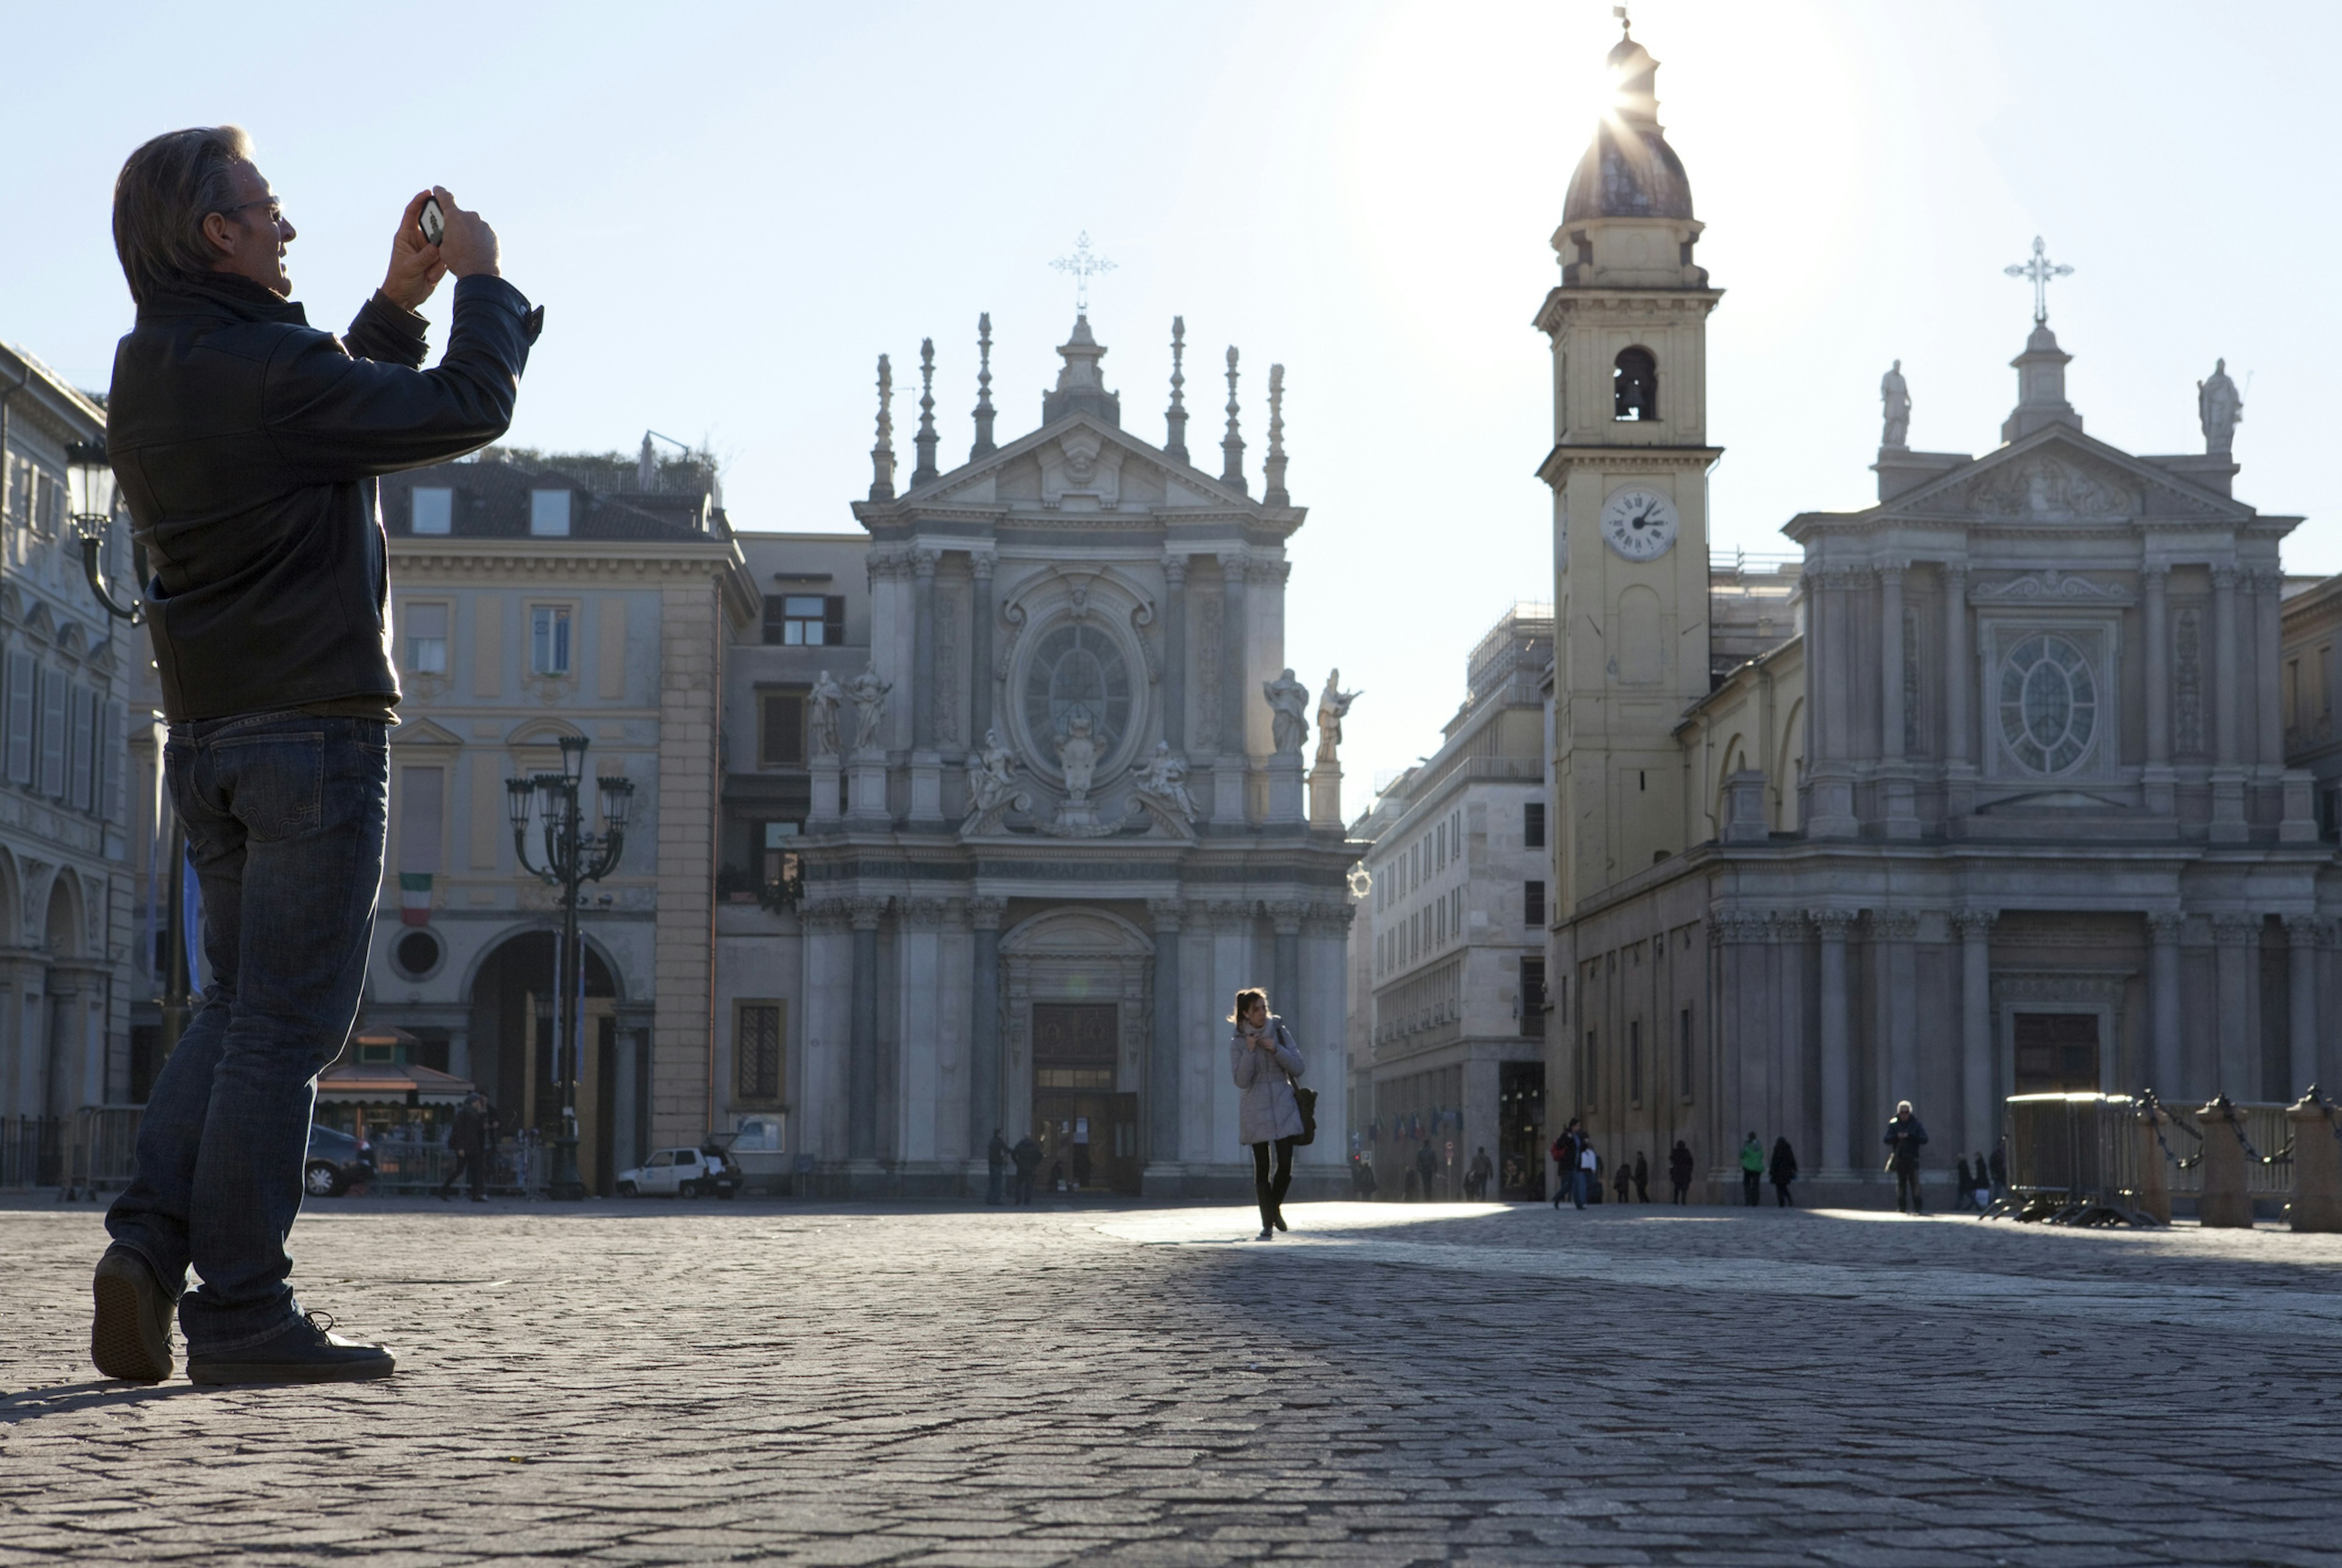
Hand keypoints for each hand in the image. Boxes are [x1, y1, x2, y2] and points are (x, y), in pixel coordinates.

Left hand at [381, 190, 447, 310]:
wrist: (405, 298)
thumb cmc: (400, 279)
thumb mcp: (410, 267)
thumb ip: (425, 256)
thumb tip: (438, 246)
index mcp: (405, 236)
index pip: (411, 213)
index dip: (419, 201)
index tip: (429, 193)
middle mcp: (418, 240)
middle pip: (432, 225)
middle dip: (438, 228)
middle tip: (444, 230)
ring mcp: (428, 250)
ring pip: (441, 243)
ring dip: (439, 257)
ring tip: (429, 271)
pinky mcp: (436, 260)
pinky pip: (445, 257)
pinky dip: (441, 267)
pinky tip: (430, 277)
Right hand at [428, 186, 501, 279]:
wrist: (480, 273)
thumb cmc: (458, 261)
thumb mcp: (442, 247)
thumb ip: (445, 235)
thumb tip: (449, 235)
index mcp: (454, 217)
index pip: (445, 198)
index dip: (440, 193)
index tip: (437, 189)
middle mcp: (470, 217)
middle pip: (460, 215)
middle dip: (456, 223)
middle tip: (454, 235)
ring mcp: (483, 225)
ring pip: (472, 225)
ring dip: (469, 232)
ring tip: (466, 247)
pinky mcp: (492, 234)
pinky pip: (482, 233)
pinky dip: (479, 239)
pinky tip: (476, 250)